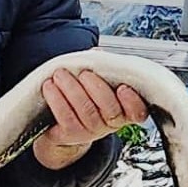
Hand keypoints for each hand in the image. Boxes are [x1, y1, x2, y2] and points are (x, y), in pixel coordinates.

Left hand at [32, 68, 146, 167]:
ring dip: (72, 89)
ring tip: (60, 74)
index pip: (137, 112)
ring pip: (86, 110)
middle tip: (84, 73)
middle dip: (96, 88)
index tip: (123, 87)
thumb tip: (98, 53)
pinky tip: (50, 86)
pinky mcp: (71, 133)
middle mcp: (110, 122)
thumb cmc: (85, 98)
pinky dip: (57, 99)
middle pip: (109, 108)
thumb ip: (102, 68)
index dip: (132, 101)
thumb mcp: (98, 82)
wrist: (62, 125)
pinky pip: (66, 117)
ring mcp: (91, 130)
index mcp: (123, 109)